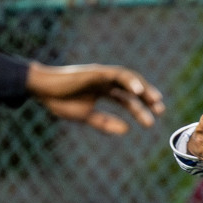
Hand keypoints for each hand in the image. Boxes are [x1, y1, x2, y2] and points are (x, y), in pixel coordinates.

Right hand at [26, 63, 163, 134]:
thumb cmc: (61, 101)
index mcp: (103, 90)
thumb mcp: (86, 116)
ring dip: (143, 88)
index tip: (153, 119)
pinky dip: (129, 80)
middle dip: (147, 97)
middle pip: (131, 88)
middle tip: (161, 110)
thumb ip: (105, 122)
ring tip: (155, 100)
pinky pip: (116, 74)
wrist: (42, 90)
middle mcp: (105, 81)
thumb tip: (126, 130)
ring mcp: (101, 75)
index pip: (127, 99)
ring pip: (128, 78)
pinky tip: (138, 90)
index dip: (140, 108)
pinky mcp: (96, 71)